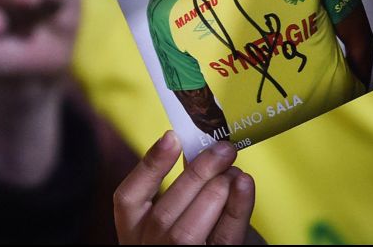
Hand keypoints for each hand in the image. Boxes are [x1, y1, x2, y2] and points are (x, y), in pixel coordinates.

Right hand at [114, 131, 255, 243]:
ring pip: (187, 231)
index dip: (149, 166)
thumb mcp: (175, 213)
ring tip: (234, 171)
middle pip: (164, 213)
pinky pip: (224, 240)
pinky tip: (244, 184)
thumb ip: (183, 188)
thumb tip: (200, 151)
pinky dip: (237, 210)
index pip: (128, 198)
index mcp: (133, 229)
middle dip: (197, 174)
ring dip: (215, 193)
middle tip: (223, 149)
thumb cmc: (193, 233)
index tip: (172, 137)